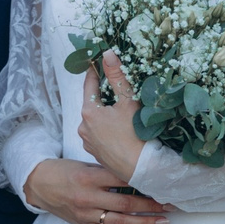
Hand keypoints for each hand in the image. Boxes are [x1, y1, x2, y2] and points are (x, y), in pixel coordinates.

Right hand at [22, 157, 169, 223]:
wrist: (39, 184)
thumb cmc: (64, 171)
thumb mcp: (85, 164)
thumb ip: (107, 170)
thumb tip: (135, 172)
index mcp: (90, 177)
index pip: (123, 180)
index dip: (144, 182)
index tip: (163, 183)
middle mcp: (89, 197)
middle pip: (126, 203)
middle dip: (151, 204)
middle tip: (170, 204)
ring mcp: (86, 213)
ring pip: (119, 221)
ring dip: (143, 222)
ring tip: (163, 222)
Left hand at [75, 51, 147, 181]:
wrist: (142, 169)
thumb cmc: (136, 134)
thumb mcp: (128, 101)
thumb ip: (117, 76)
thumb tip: (107, 54)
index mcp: (88, 112)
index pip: (89, 85)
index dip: (94, 72)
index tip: (97, 62)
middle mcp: (83, 127)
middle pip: (93, 104)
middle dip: (104, 96)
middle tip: (118, 90)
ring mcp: (88, 142)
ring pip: (96, 121)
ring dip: (106, 115)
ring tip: (123, 114)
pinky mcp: (95, 154)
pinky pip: (99, 135)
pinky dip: (107, 130)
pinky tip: (121, 131)